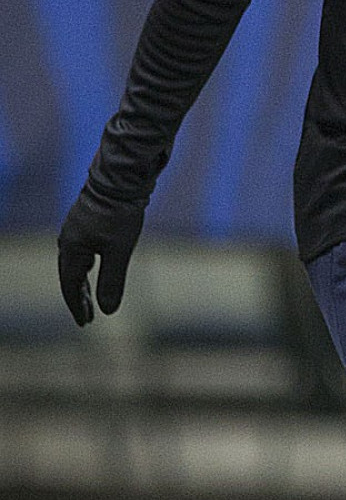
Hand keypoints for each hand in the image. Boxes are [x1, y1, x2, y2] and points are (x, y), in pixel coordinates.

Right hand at [57, 187, 145, 325]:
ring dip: (82, 281)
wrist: (122, 177)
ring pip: (75, 261)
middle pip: (70, 275)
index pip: (70, 285)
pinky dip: (87, 264)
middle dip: (79, 297)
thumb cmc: (119, 213)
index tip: (85, 323)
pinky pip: (82, 249)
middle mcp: (69, 239)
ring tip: (89, 297)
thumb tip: (108, 310)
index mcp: (71, 248)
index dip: (77, 306)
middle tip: (87, 317)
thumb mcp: (119, 251)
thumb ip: (112, 281)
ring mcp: (76, 228)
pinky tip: (94, 264)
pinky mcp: (87, 220)